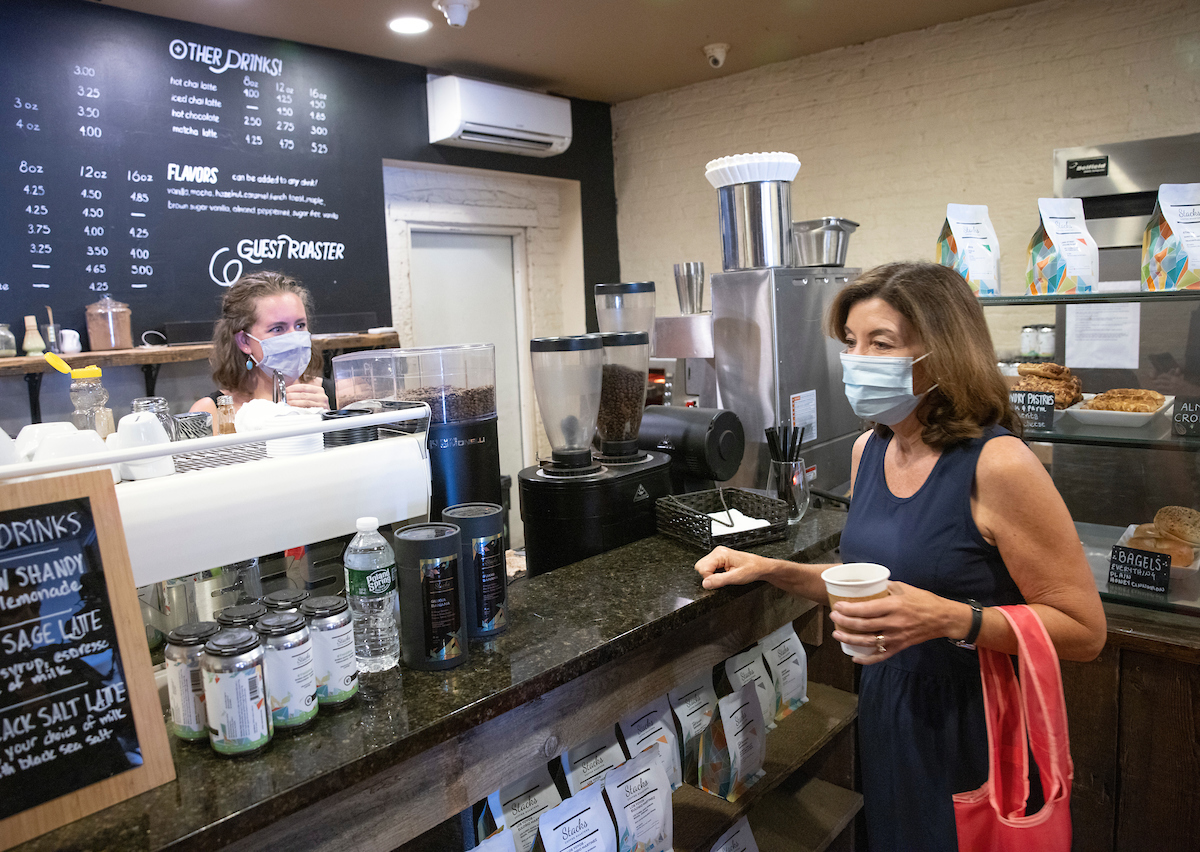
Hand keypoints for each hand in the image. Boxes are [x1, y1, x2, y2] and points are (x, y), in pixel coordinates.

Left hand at [284, 379, 328, 408]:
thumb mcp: (312, 395)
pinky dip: (300, 408)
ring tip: (288, 402)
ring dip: (295, 402)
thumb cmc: (317, 403)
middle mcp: (321, 396)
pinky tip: (294, 408)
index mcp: (318, 390)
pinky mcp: (320, 411)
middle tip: (285, 396)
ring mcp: (322, 404)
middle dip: (293, 395)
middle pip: (304, 394)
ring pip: (306, 402)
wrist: (326, 412)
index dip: (294, 388)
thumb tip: (289, 391)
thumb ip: (302, 392)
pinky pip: (308, 409)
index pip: (304, 386)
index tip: (287, 389)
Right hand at [694, 546, 769, 589]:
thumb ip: (719, 580)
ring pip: (704, 567)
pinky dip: (714, 573)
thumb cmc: (752, 569)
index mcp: (720, 554)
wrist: (760, 567)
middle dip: (708, 576)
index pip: (702, 568)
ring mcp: (718, 554)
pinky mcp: (720, 558)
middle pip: (700, 566)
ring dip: (712, 574)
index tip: (720, 580)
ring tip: (725, 575)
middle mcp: (718, 552)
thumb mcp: (735, 578)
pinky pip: (710, 567)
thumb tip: (705, 584)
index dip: (709, 578)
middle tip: (722, 578)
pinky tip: (724, 573)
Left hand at [828, 582, 956, 663]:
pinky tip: (855, 657)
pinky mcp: (900, 647)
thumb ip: (885, 587)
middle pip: (864, 626)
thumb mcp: (904, 587)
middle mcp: (894, 623)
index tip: (837, 606)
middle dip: (845, 622)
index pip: (866, 609)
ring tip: (837, 634)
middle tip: (833, 617)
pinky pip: (881, 655)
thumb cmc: (924, 600)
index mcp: (894, 606)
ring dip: (850, 639)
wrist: (943, 618)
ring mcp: (897, 637)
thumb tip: (868, 584)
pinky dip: (867, 659)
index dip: (849, 609)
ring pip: (868, 642)